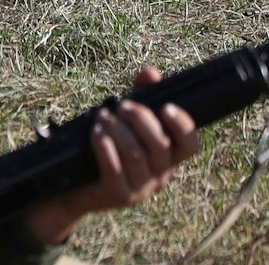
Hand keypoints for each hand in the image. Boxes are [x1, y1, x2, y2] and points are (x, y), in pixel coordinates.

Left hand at [21, 68, 201, 244]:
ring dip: (118, 130)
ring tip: (102, 117)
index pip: (191, 145)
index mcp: (168, 156)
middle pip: (160, 145)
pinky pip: (115, 170)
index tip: (166, 107)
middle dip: (141, 120)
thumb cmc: (108, 146)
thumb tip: (151, 73)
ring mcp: (141, 188)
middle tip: (122, 107)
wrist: (77, 184)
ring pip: (135, 155)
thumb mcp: (126, 120)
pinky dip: (105, 148)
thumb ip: (141, 95)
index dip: (183, 126)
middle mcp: (160, 174)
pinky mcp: (118, 195)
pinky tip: (95, 133)